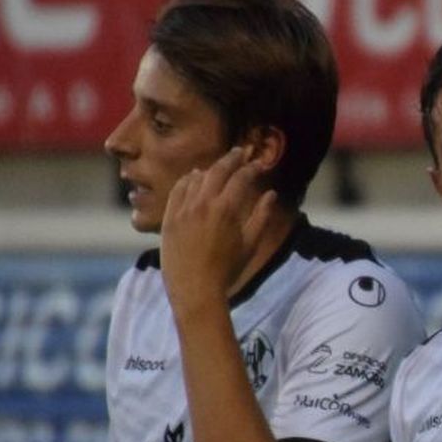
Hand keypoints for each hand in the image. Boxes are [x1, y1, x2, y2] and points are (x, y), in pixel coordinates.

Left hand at [159, 147, 275, 314]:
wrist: (194, 288)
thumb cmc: (227, 269)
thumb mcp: (250, 244)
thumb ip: (262, 216)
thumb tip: (271, 194)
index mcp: (227, 209)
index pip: (242, 177)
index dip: (253, 167)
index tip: (259, 164)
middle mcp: (204, 203)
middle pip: (219, 170)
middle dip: (232, 159)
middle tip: (240, 153)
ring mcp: (184, 208)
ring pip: (197, 177)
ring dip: (211, 169)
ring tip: (219, 167)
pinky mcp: (170, 216)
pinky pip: (178, 189)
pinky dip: (188, 180)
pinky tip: (194, 178)